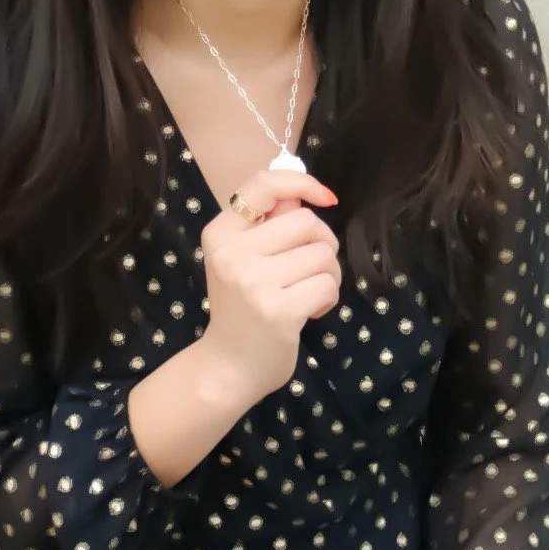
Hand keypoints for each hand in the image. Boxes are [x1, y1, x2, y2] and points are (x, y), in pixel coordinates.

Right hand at [200, 167, 341, 401]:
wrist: (228, 366)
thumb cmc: (243, 308)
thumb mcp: (242, 258)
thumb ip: (269, 224)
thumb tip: (309, 193)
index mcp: (220, 233)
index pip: (264, 184)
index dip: (303, 183)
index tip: (326, 197)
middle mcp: (232, 254)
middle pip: (306, 222)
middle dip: (321, 244)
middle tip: (308, 269)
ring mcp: (253, 282)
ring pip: (323, 253)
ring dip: (328, 274)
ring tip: (307, 293)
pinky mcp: (278, 310)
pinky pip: (327, 284)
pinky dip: (328, 298)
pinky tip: (309, 312)